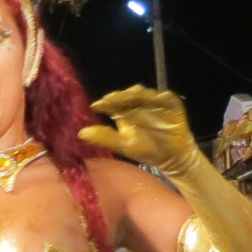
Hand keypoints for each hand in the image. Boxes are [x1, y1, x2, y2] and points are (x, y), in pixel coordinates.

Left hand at [78, 85, 197, 172]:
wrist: (170, 157)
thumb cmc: (146, 150)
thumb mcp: (123, 144)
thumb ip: (104, 137)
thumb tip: (80, 133)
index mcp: (125, 112)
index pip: (113, 103)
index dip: (105, 103)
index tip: (96, 106)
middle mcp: (138, 104)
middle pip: (127, 96)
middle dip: (119, 96)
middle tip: (110, 99)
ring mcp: (155, 103)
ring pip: (144, 94)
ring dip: (137, 94)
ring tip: (129, 95)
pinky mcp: (171, 105)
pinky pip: (166, 98)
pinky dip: (160, 97)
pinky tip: (156, 97)